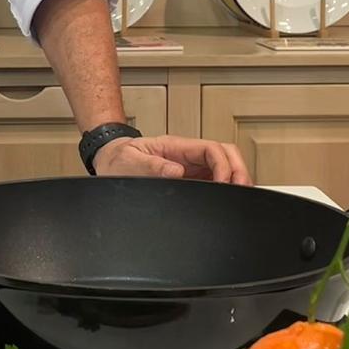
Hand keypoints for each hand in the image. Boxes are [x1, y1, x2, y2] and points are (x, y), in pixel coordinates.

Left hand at [92, 134, 251, 183]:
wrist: (108, 163)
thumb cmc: (118, 159)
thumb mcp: (129, 161)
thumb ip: (151, 166)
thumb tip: (176, 171)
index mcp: (175, 147)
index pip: (212, 149)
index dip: (223, 165)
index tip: (223, 184)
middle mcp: (186, 156)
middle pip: (225, 155)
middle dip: (238, 171)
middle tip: (240, 191)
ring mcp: (189, 167)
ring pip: (224, 167)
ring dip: (235, 179)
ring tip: (238, 198)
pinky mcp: (188, 180)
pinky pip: (213, 181)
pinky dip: (224, 190)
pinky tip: (226, 201)